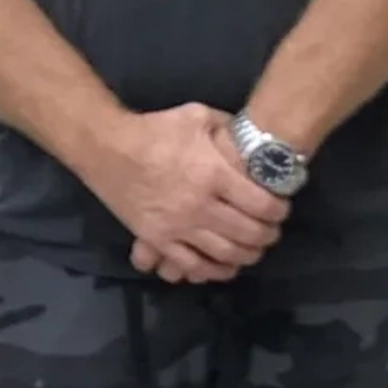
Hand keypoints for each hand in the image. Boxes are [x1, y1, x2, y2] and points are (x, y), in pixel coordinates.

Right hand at [95, 105, 288, 284]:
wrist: (106, 148)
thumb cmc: (153, 130)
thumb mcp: (196, 117)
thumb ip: (228, 127)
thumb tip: (251, 138)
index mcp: (213, 174)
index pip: (261, 204)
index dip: (279, 210)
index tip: (281, 208)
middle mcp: (199, 205)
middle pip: (248, 233)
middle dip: (268, 235)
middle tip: (272, 230)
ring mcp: (177, 226)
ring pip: (225, 254)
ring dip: (247, 255)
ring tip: (253, 248)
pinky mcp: (157, 239)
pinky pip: (191, 265)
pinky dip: (213, 270)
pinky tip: (225, 266)